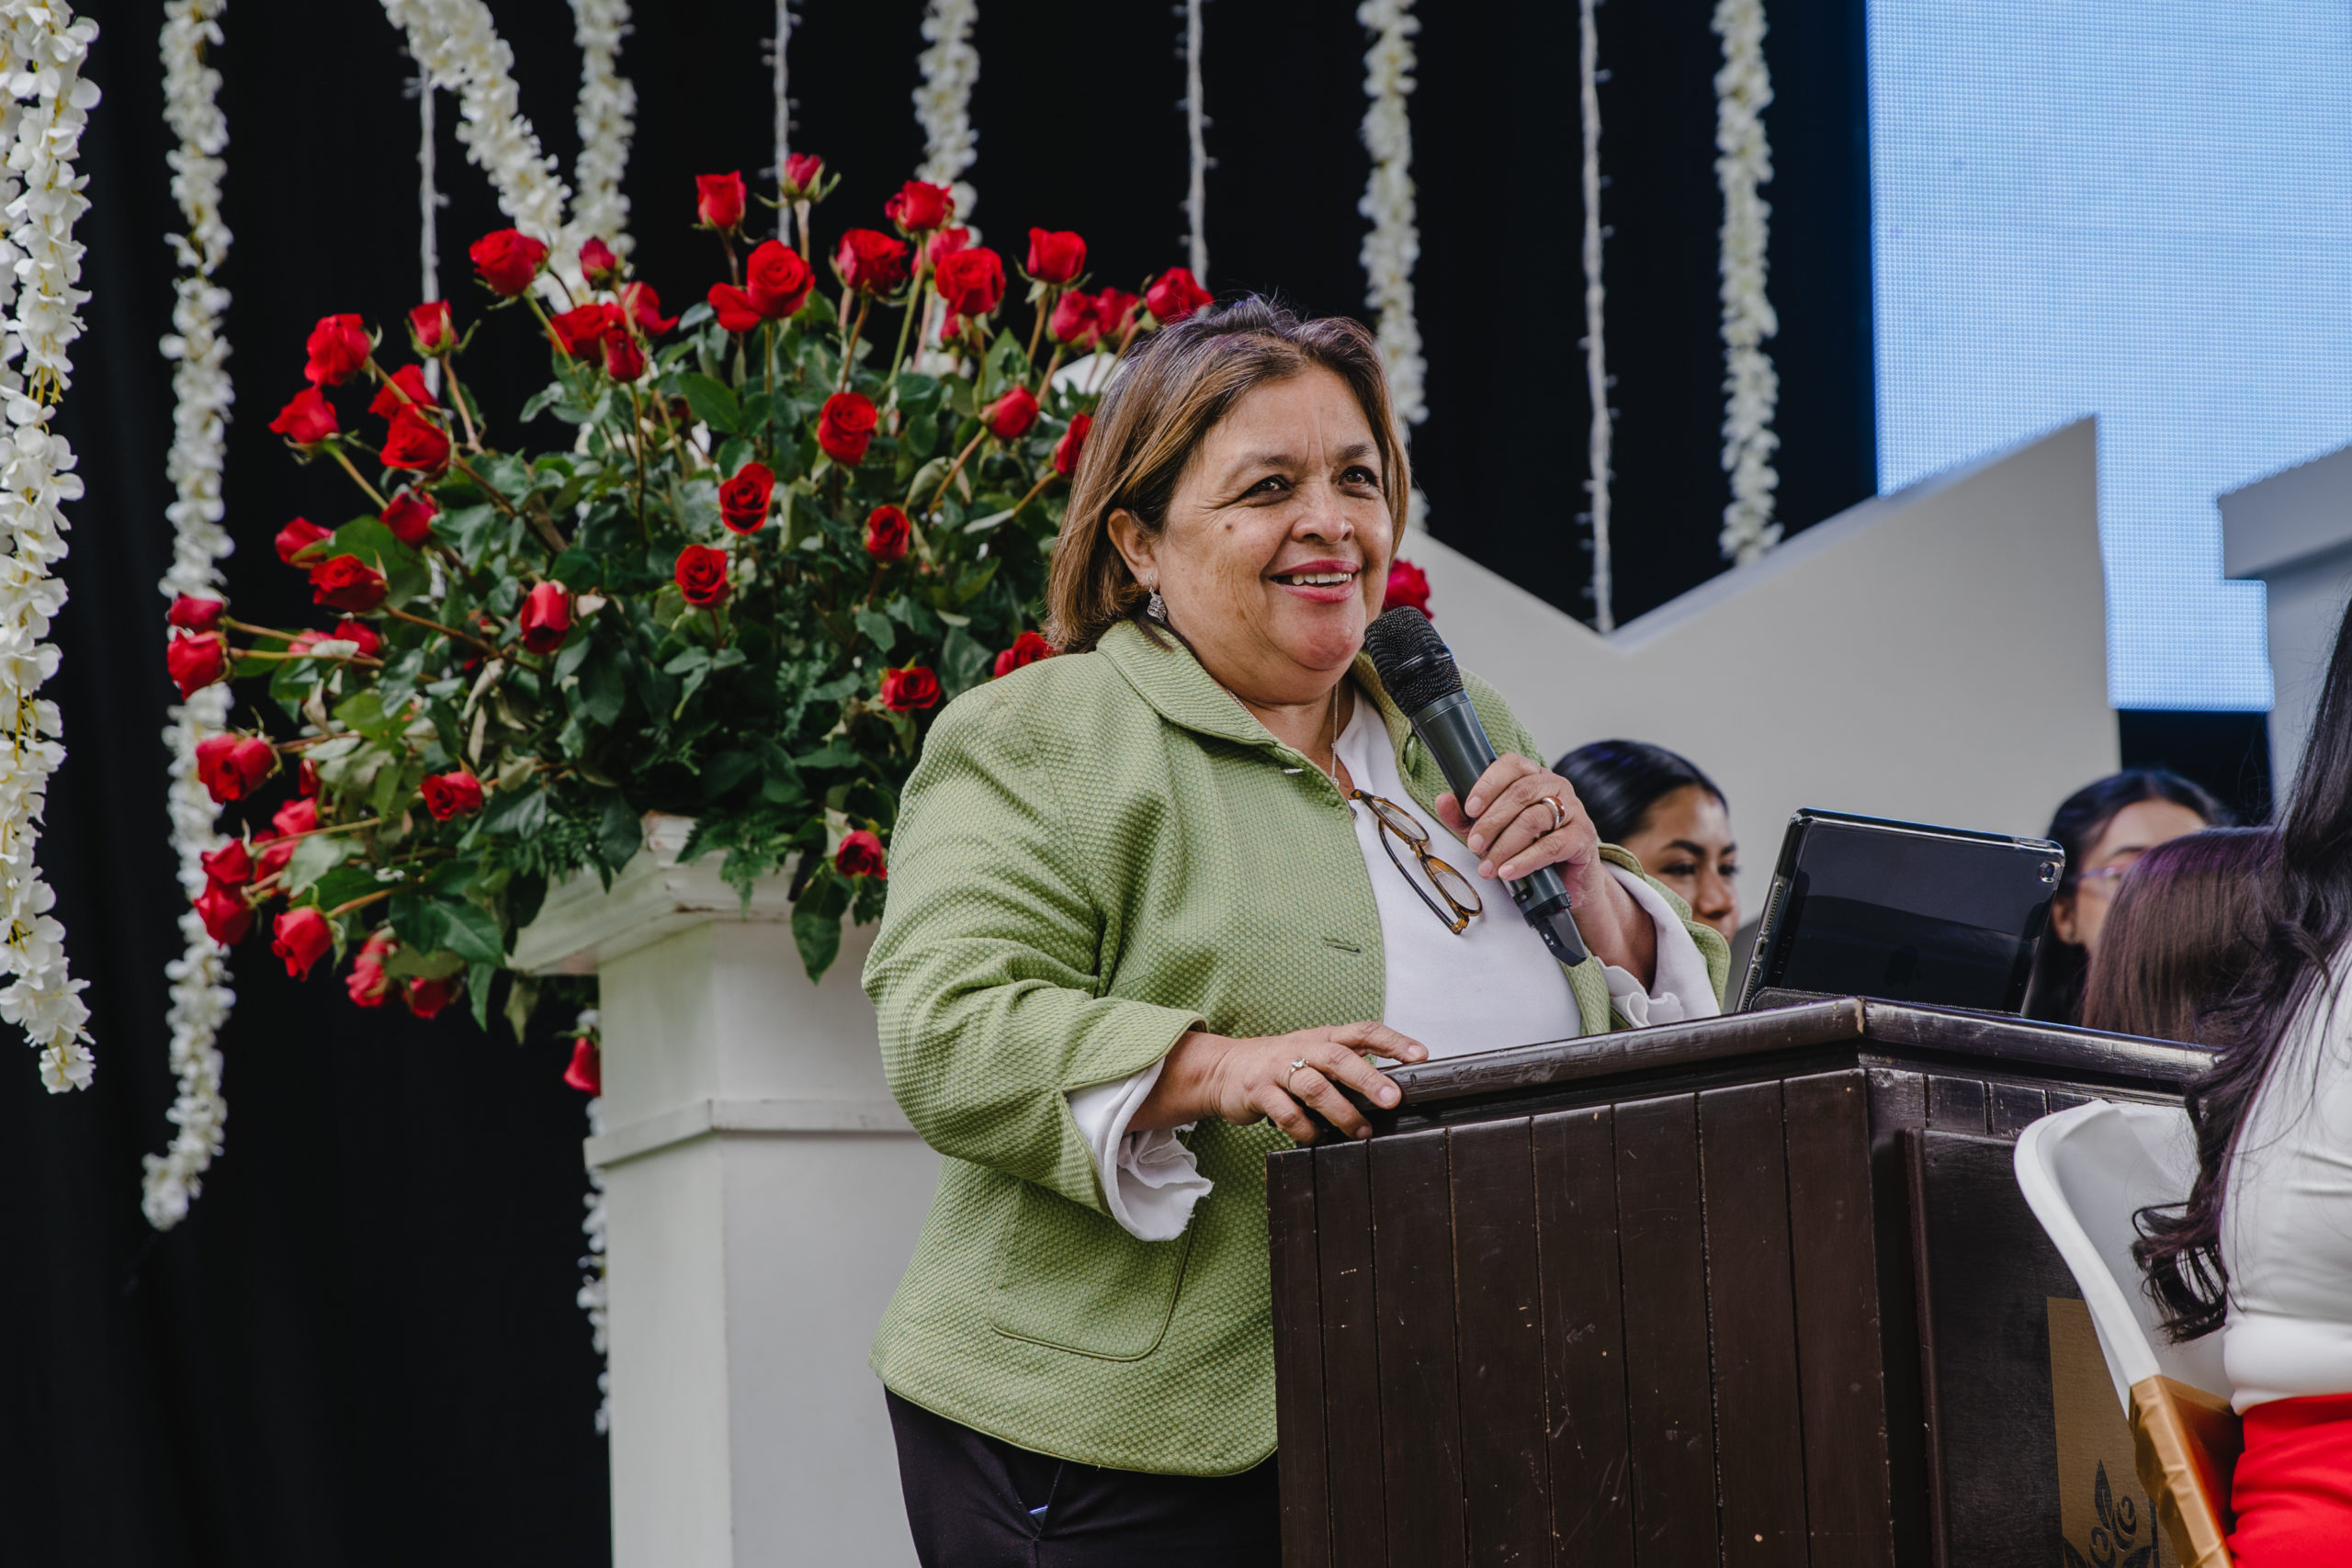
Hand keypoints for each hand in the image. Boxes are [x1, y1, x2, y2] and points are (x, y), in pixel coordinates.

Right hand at [1132, 1021, 1428, 1143]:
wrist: (1223, 1069)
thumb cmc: (1280, 1065)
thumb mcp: (1313, 1055)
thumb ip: (1346, 1065)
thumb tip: (1392, 1088)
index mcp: (1323, 1037)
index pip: (1364, 1031)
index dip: (1394, 1041)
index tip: (1421, 1056)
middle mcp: (1303, 1048)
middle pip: (1339, 1057)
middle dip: (1368, 1078)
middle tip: (1393, 1100)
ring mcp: (1278, 1069)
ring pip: (1314, 1087)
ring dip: (1341, 1112)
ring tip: (1362, 1132)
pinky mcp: (1258, 1091)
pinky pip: (1286, 1113)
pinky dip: (1305, 1129)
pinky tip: (1316, 1138)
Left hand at [1433, 753, 1608, 906]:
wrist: (1568, 880)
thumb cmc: (1530, 847)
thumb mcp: (1491, 831)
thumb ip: (1464, 818)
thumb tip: (1443, 800)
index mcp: (1533, 776)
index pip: (1511, 765)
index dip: (1488, 784)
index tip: (1469, 808)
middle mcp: (1555, 786)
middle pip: (1520, 793)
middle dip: (1490, 822)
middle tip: (1474, 845)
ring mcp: (1573, 809)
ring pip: (1533, 819)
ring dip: (1505, 845)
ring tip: (1488, 866)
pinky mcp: (1583, 837)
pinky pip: (1552, 845)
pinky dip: (1525, 860)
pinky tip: (1509, 871)